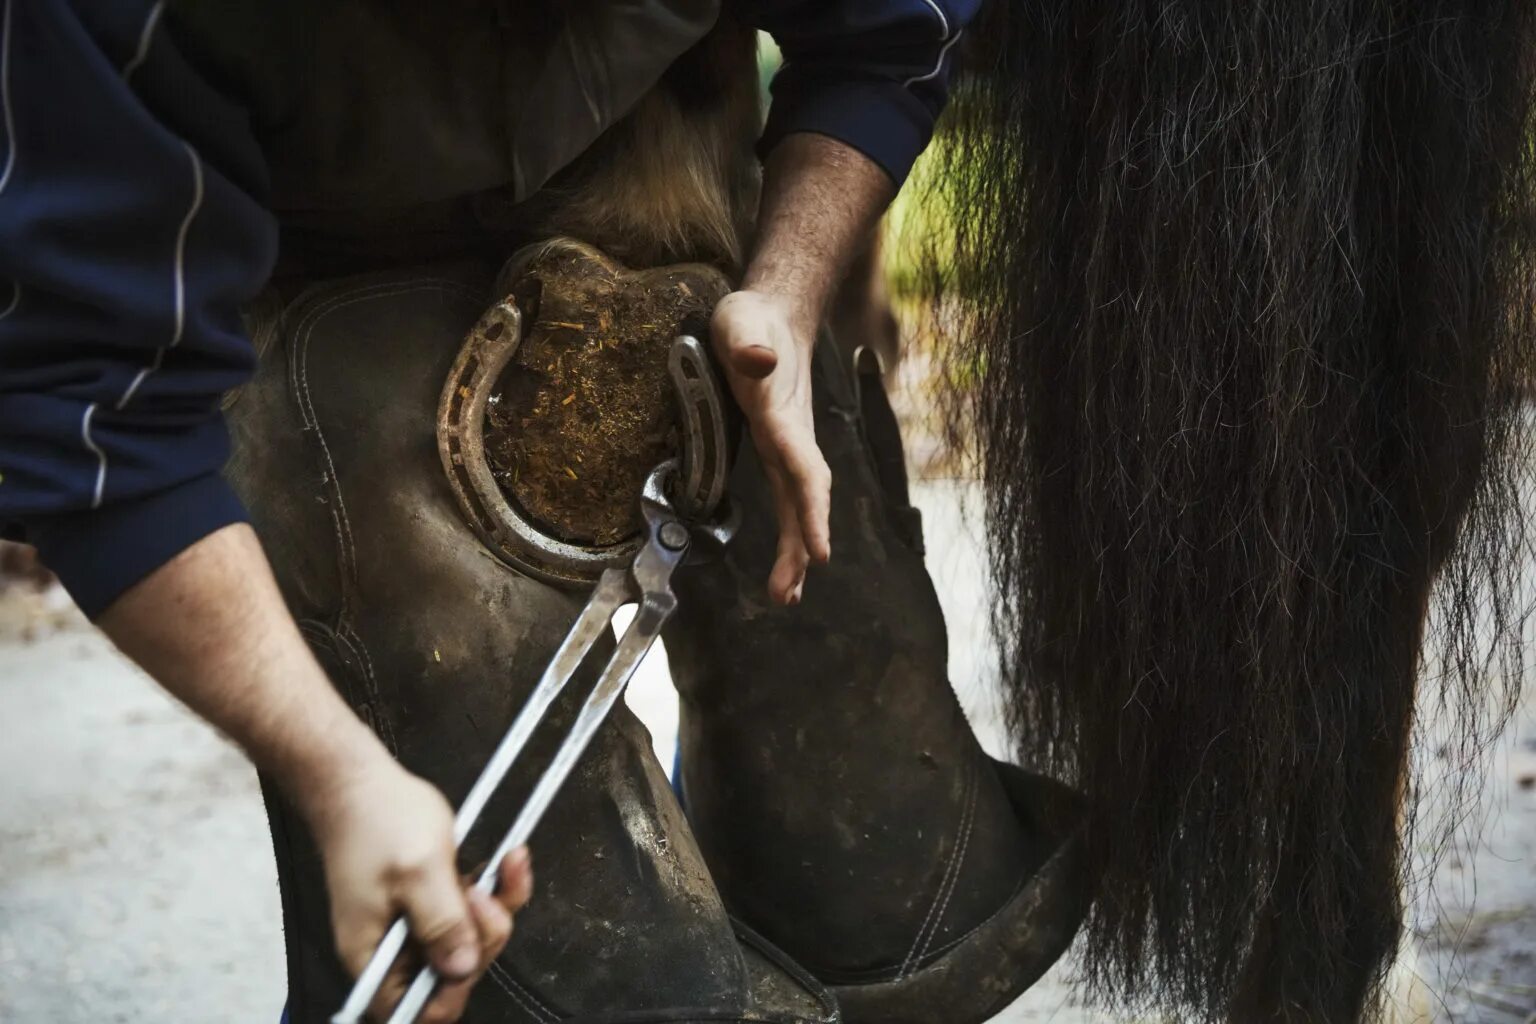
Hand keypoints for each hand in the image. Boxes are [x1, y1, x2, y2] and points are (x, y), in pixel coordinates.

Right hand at [304, 756, 534, 1023]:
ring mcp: (419, 926)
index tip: (470, 949)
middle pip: (454, 975)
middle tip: (478, 893)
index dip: (451, 991)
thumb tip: (461, 969)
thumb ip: (441, 923)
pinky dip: (500, 887)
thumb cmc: (378, 822)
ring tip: (499, 867)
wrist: (362, 783)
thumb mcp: (417, 872)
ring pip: (474, 940)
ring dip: (497, 907)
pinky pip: (477, 911)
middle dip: (481, 936)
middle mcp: (397, 950)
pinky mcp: (437, 901)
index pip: (416, 1009)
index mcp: (376, 958)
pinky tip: (511, 858)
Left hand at [711, 289, 830, 603]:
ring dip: (795, 552)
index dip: (812, 510)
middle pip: (804, 499)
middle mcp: (790, 438)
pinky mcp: (776, 451)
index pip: (802, 469)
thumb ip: (748, 341)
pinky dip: (788, 533)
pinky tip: (785, 567)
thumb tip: (759, 361)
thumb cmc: (752, 318)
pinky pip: (787, 499)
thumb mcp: (741, 318)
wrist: (774, 314)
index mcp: (782, 415)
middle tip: (788, 595)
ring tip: (785, 596)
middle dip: (801, 546)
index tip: (820, 551)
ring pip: (798, 506)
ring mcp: (787, 447)